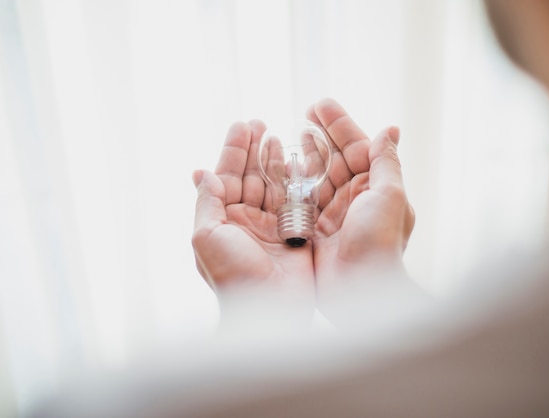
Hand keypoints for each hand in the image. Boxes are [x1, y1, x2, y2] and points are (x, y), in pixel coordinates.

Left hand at [192, 120, 314, 324]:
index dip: (233, 150)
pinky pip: (295, 201)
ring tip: (278, 137)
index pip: (226, 176)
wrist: (269, 308)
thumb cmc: (233, 274)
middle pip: (249, 176)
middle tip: (261, 124)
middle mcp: (245, 221)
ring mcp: (271, 227)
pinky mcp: (294, 234)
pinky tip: (298, 163)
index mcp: (222, 220)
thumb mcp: (207, 235)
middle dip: (254, 150)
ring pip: (272, 185)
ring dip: (274, 161)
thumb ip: (207, 201)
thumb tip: (201, 172)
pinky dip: (296, 181)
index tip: (243, 125)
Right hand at [308, 99, 415, 317]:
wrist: (361, 290)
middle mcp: (356, 198)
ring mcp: (334, 214)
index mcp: (376, 187)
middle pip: (335, 158)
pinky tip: (281, 167)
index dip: (339, 124)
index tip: (319, 105)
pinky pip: (301, 199)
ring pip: (317, 176)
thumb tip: (390, 129)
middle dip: (320, 134)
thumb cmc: (379, 242)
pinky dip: (292, 182)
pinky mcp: (315, 230)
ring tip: (289, 133)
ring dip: (305, 154)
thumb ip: (386, 161)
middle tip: (303, 114)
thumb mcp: (390, 195)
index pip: (357, 146)